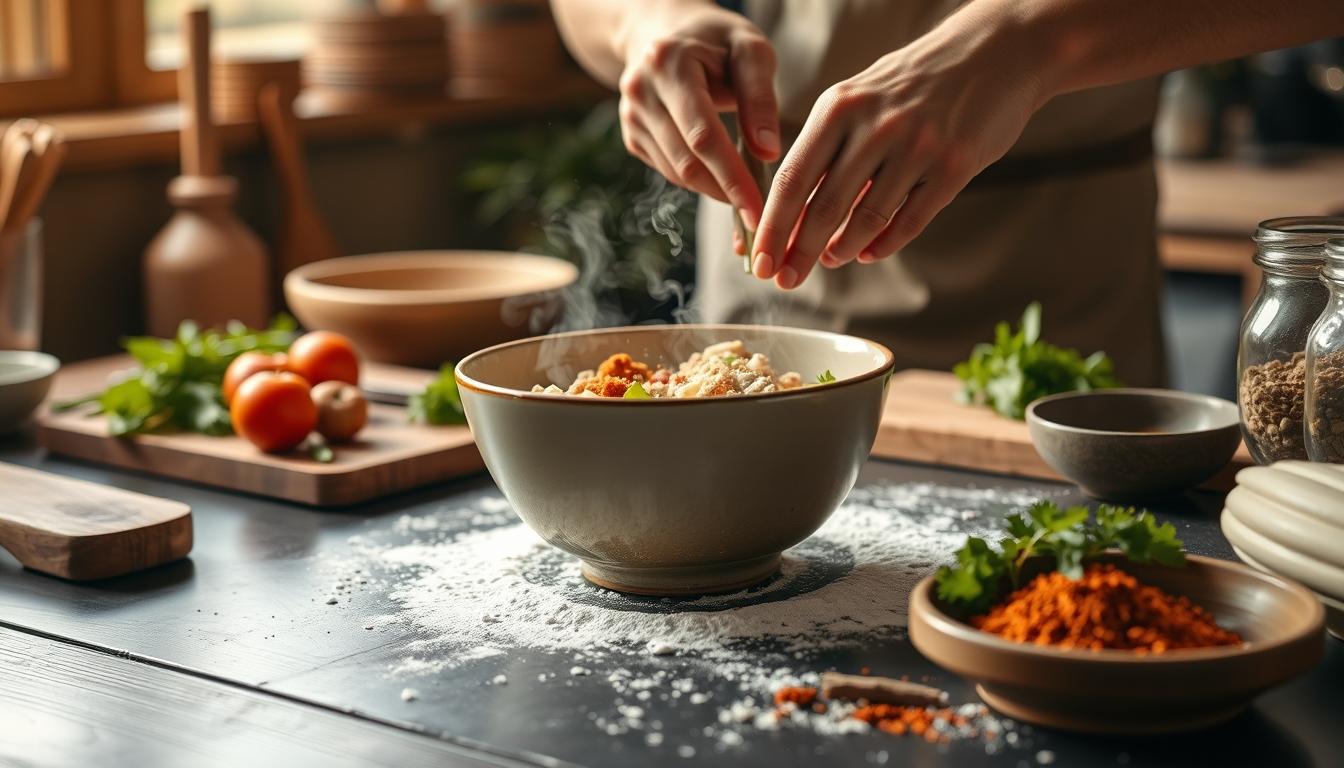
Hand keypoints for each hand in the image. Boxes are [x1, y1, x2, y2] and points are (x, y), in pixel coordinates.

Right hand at [617, 2, 779, 228]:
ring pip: (677, 172)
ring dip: (714, 192)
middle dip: (726, 193)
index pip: (702, 135)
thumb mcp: (750, 51)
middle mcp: (640, 91)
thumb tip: (767, 152)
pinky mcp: (632, 135)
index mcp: (668, 64)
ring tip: (748, 200)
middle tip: (760, 219)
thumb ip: (760, 98)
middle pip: (686, 161)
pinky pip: (670, 171)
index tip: (759, 208)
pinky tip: (724, 180)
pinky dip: (700, 182)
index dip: (732, 176)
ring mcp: (630, 116)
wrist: (669, 32)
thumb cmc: (719, 41)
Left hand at [751, 15, 1046, 288]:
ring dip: (842, 249)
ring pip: (866, 218)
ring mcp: (916, 147)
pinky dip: (884, 245)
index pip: (793, 179)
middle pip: (824, 206)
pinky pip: (909, 220)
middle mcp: (875, 127)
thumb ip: (829, 151)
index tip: (760, 260)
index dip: (773, 227)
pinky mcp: (953, 166)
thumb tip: (794, 216)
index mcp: (839, 108)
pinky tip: (868, 254)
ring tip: (831, 260)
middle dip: (800, 251)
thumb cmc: (914, 83)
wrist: (994, 53)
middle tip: (786, 278)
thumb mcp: (860, 100)